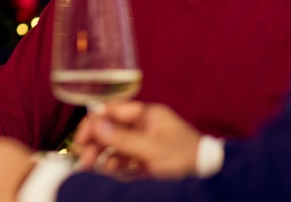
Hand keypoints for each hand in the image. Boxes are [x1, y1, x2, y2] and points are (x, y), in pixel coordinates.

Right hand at [78, 102, 200, 178]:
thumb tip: (96, 126)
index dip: (95, 123)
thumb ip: (122, 138)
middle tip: (84, 160)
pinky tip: (108, 173)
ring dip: (102, 157)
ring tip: (93, 169)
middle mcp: (145, 127)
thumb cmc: (186, 160)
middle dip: (96, 143)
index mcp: (148, 115)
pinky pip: (124, 160)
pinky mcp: (148, 161)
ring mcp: (146, 144)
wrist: (209, 179)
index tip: (81, 139)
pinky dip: (114, 166)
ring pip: (115, 146)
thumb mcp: (152, 150)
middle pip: (111, 129)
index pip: (113, 111)